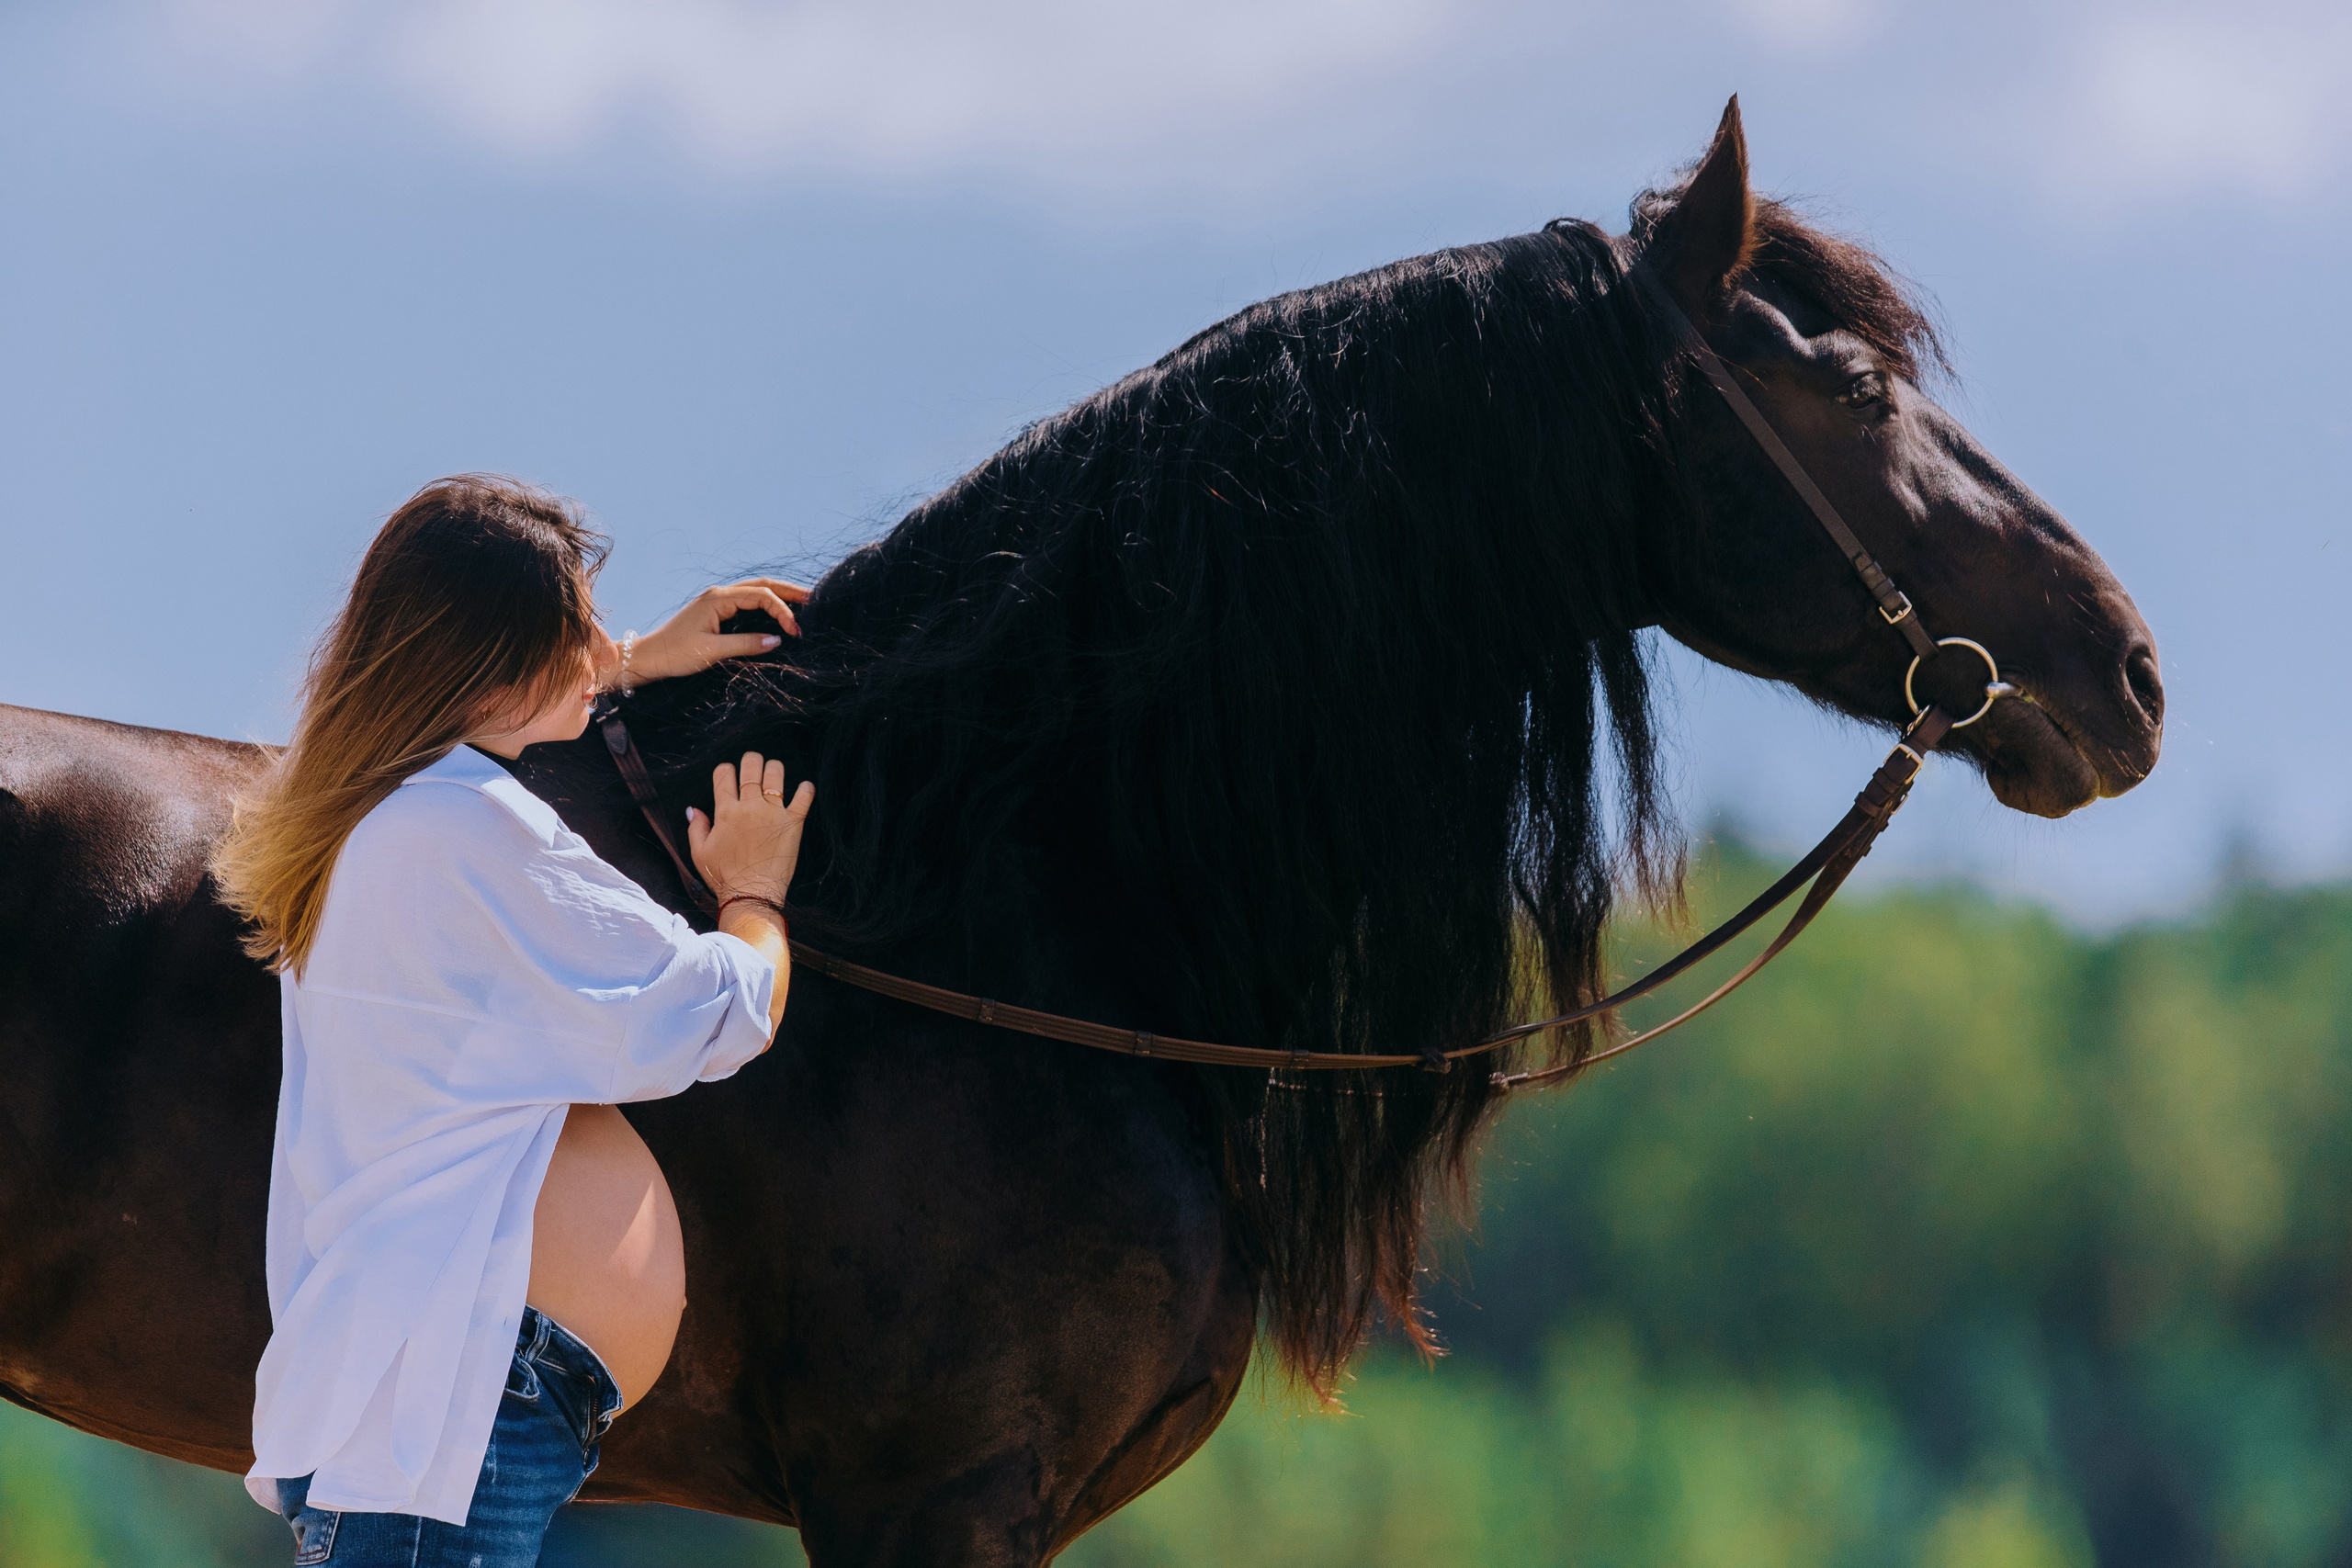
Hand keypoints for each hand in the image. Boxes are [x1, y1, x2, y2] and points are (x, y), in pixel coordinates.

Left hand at [606, 578, 810, 690]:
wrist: (649, 657)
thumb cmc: (676, 654)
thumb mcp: (712, 651)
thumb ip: (746, 644)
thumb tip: (777, 640)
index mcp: (718, 599)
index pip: (761, 596)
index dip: (783, 611)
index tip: (795, 632)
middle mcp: (719, 594)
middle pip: (761, 584)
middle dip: (788, 591)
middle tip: (814, 599)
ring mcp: (716, 600)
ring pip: (755, 590)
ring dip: (779, 595)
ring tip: (802, 603)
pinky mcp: (715, 610)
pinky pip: (747, 600)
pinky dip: (766, 603)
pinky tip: (777, 612)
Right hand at [686, 751, 814, 908]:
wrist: (751, 894)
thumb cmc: (723, 876)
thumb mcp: (699, 852)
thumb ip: (697, 827)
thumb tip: (694, 809)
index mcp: (725, 811)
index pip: (724, 775)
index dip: (726, 769)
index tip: (730, 774)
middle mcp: (749, 807)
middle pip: (751, 768)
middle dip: (751, 760)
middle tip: (754, 763)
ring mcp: (773, 813)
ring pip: (775, 775)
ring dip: (774, 768)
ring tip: (774, 771)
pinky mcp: (793, 823)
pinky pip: (803, 798)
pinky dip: (806, 789)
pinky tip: (805, 786)